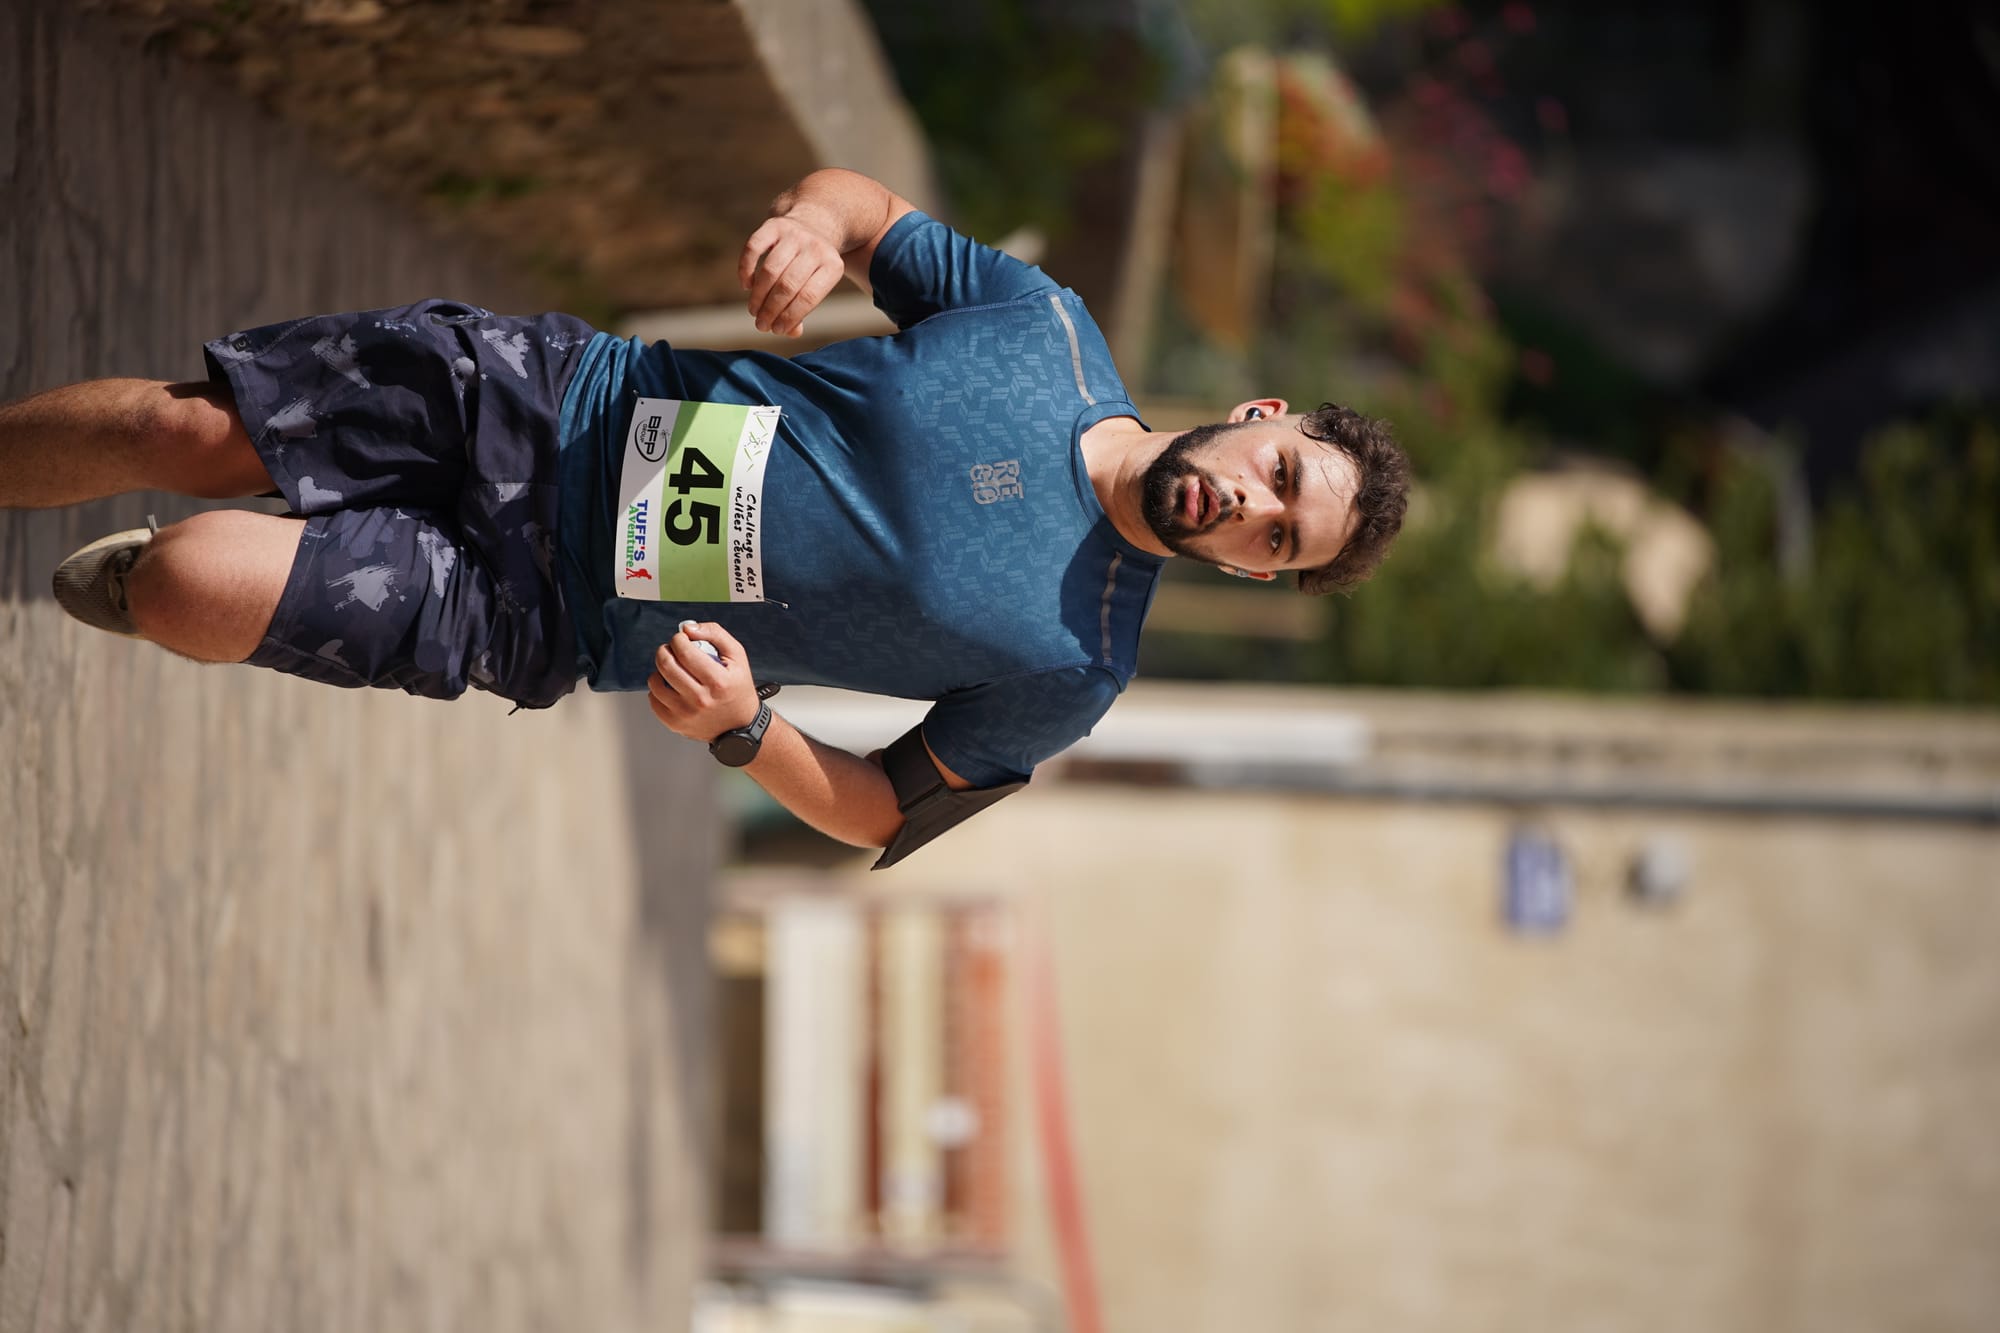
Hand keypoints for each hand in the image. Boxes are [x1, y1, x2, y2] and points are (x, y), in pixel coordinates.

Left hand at [647, 622, 759, 742]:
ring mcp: (685, 713)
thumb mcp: (737, 656)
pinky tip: (669, 686)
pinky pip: (653, 700)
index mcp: (717, 681)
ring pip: (655, 682)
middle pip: (666, 665)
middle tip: (671, 650)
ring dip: (659, 669)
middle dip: (664, 650)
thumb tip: (688, 628)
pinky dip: (657, 689)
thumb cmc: (738, 688)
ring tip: (670, 668)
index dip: (678, 639)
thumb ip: (715, 634)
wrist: (740, 724)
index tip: (681, 639)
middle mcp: (700, 699)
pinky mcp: (675, 723)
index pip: (684, 651)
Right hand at [739, 214, 844, 336]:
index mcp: (832, 266)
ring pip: (770, 269)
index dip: (790, 317)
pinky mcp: (773, 225)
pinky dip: (746, 269)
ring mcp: (794, 234)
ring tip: (754, 311)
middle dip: (771, 309)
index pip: (808, 297)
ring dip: (758, 295)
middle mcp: (815, 248)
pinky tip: (746, 285)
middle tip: (761, 324)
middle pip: (787, 285)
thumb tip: (792, 332)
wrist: (813, 225)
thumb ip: (803, 309)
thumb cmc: (812, 267)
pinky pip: (753, 248)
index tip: (776, 330)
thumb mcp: (818, 285)